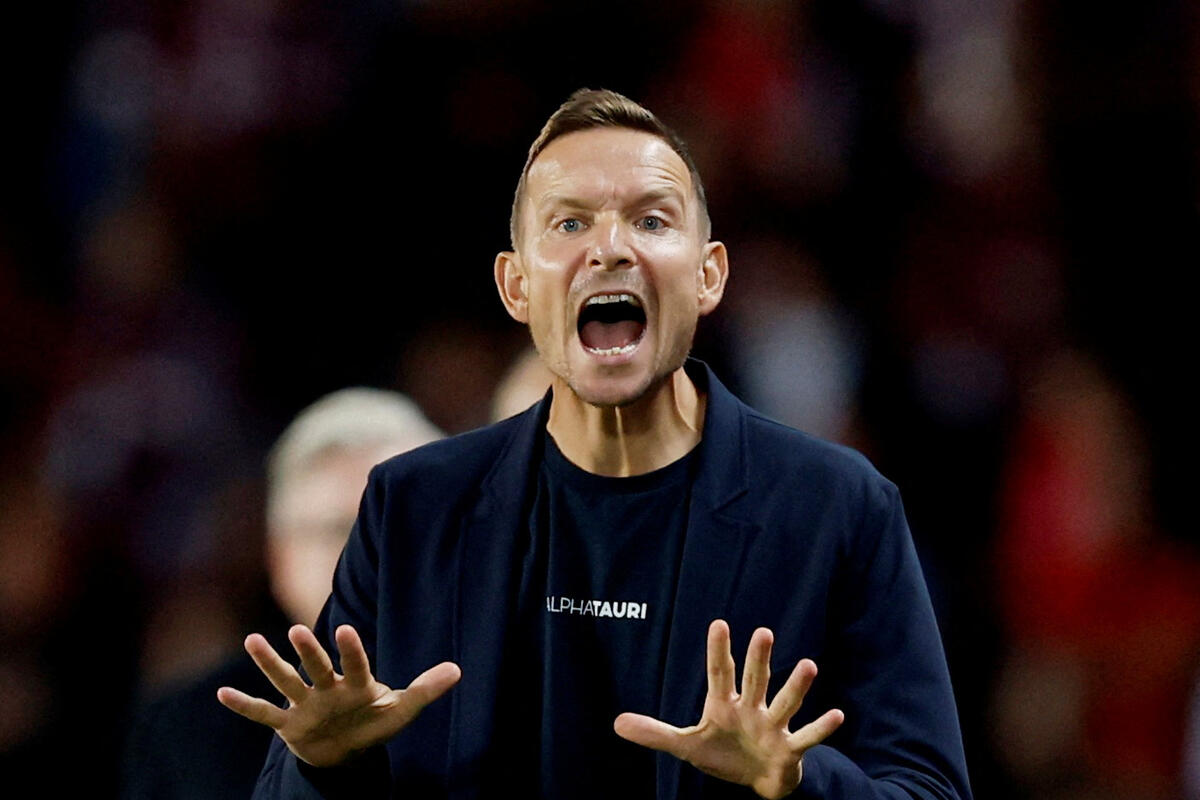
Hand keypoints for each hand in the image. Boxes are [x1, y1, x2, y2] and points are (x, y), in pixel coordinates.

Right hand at [216, 623, 460, 766]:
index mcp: (356, 684)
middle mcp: (327, 689)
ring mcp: (306, 705)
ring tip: (252, 641)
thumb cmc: (374, 723)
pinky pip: (264, 714)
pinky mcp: (289, 725)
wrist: (347, 751)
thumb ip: (426, 689)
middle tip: (297, 630)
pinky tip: (222, 695)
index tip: (346, 629)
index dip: (351, 650)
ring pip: (285, 682)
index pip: (355, 664)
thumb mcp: (401, 710)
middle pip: (316, 668)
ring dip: (269, 664)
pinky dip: (245, 706)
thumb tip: (458, 670)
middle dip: (308, 653)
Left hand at [614, 620, 842, 798]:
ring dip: (797, 687)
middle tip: (763, 631)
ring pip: (785, 703)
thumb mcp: (686, 746)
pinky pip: (808, 738)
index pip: (720, 673)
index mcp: (725, 704)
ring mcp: (773, 727)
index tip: (719, 624)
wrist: (757, 781)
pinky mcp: (790, 750)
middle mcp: (752, 709)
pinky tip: (838, 714)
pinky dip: (822, 729)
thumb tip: (616, 722)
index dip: (719, 651)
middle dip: (759, 659)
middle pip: (755, 680)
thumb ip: (655, 733)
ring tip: (809, 664)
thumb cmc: (724, 755)